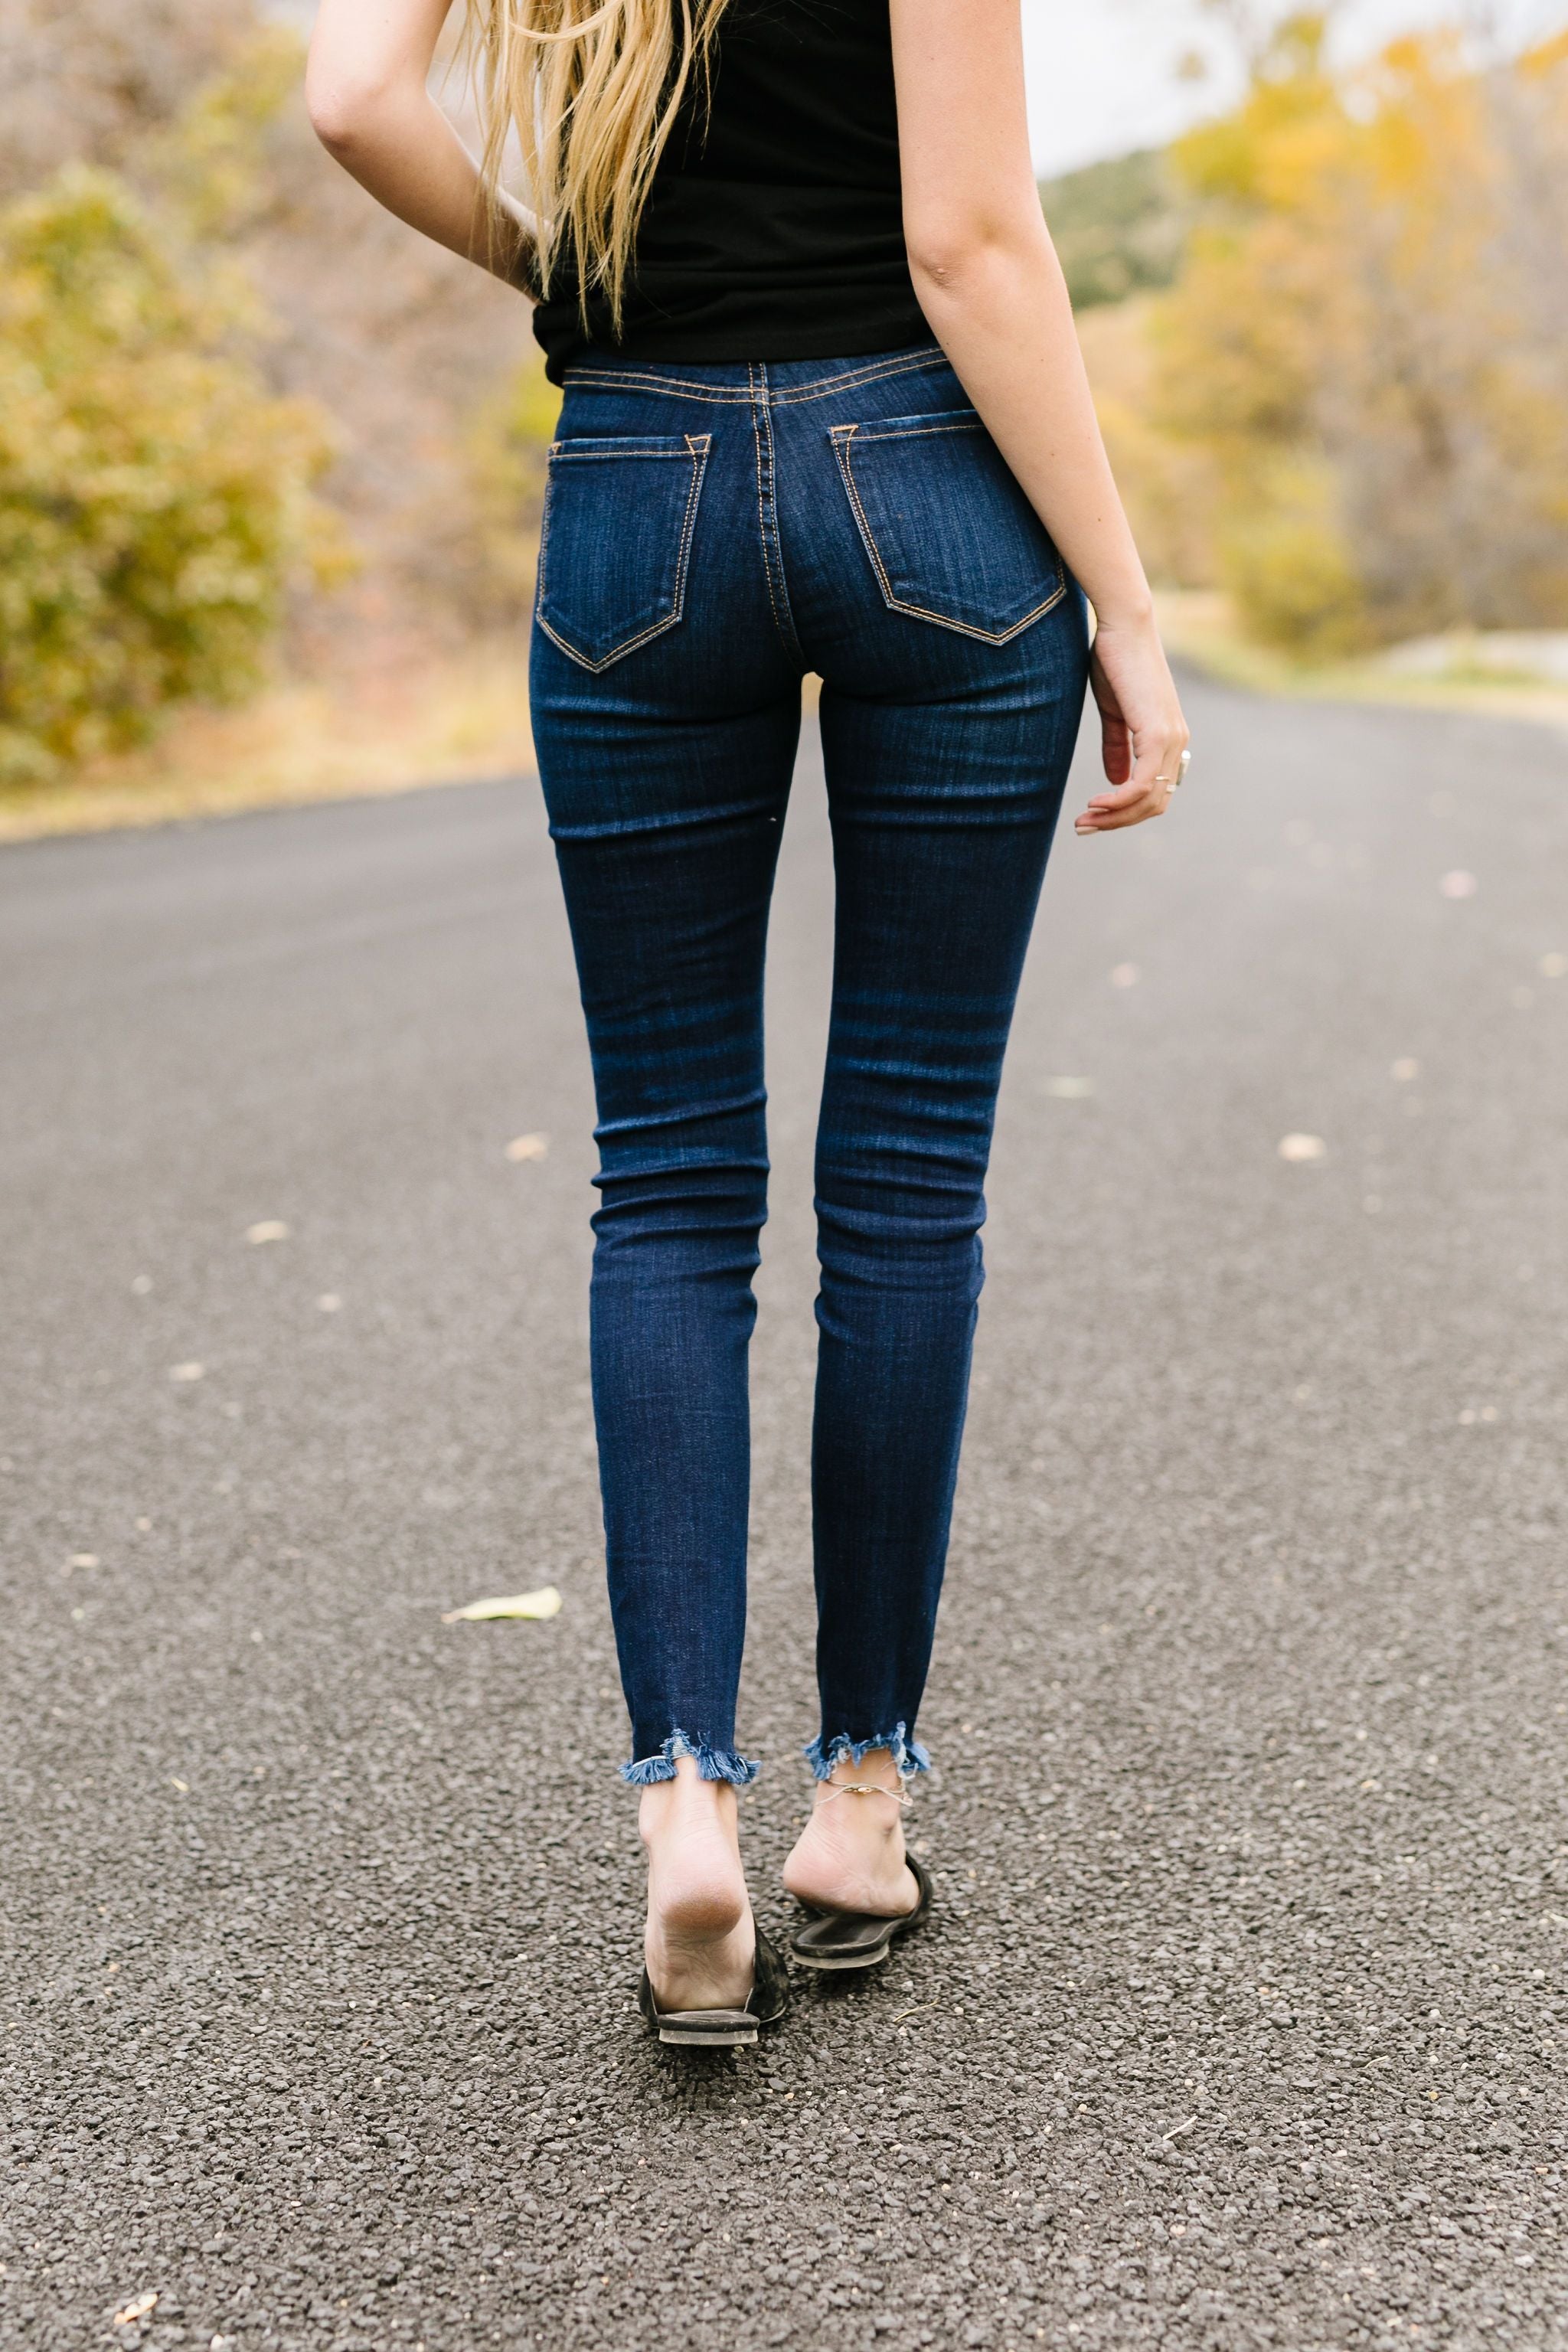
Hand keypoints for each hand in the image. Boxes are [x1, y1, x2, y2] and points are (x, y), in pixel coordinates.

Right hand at [1075, 612, 1188, 833]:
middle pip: (1154, 804)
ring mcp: (1170, 738)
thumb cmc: (1115, 660)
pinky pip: (1142, 784)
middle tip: (1083, 826)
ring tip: (1084, 820)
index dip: (1125, 812)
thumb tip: (1116, 781)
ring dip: (1115, 817)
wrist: (1122, 626)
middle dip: (1117, 822)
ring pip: (1149, 799)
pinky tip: (1097, 804)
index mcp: (1169, 737)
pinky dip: (1119, 801)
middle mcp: (1178, 741)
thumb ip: (1118, 747)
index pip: (1155, 792)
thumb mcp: (1114, 713)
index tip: (1091, 816)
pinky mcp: (1157, 733)